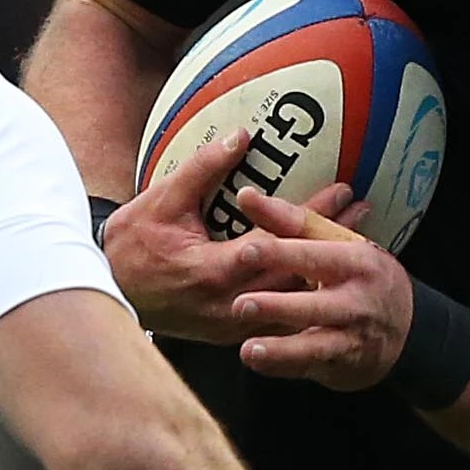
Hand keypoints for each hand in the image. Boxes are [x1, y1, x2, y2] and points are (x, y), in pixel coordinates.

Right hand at [100, 131, 344, 340]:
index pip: (275, 240)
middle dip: (330, 240)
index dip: (310, 215)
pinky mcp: (232, 332)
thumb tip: (241, 136)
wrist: (108, 288)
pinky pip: (278, 317)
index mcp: (213, 270)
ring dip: (323, 268)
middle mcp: (229, 302)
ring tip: (355, 240)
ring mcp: (233, 323)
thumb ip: (203, 169)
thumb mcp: (162, 199)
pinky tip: (325, 278)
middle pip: (295, 272)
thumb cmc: (133, 243)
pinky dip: (304, 295)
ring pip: (292, 299)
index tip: (339, 191)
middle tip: (362, 212)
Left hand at [222, 189, 413, 389]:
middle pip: (315, 304)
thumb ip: (292, 222)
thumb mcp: (338, 242)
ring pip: (315, 345)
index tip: (247, 249)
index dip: (280, 253)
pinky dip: (283, 366)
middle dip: (279, 306)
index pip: (314, 255)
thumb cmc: (361, 275)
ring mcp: (351, 337)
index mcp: (356, 262)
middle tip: (240, 304)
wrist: (407, 327)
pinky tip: (256, 362)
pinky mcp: (342, 364)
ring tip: (248, 349)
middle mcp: (357, 301)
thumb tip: (246, 196)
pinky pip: (310, 366)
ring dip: (282, 349)